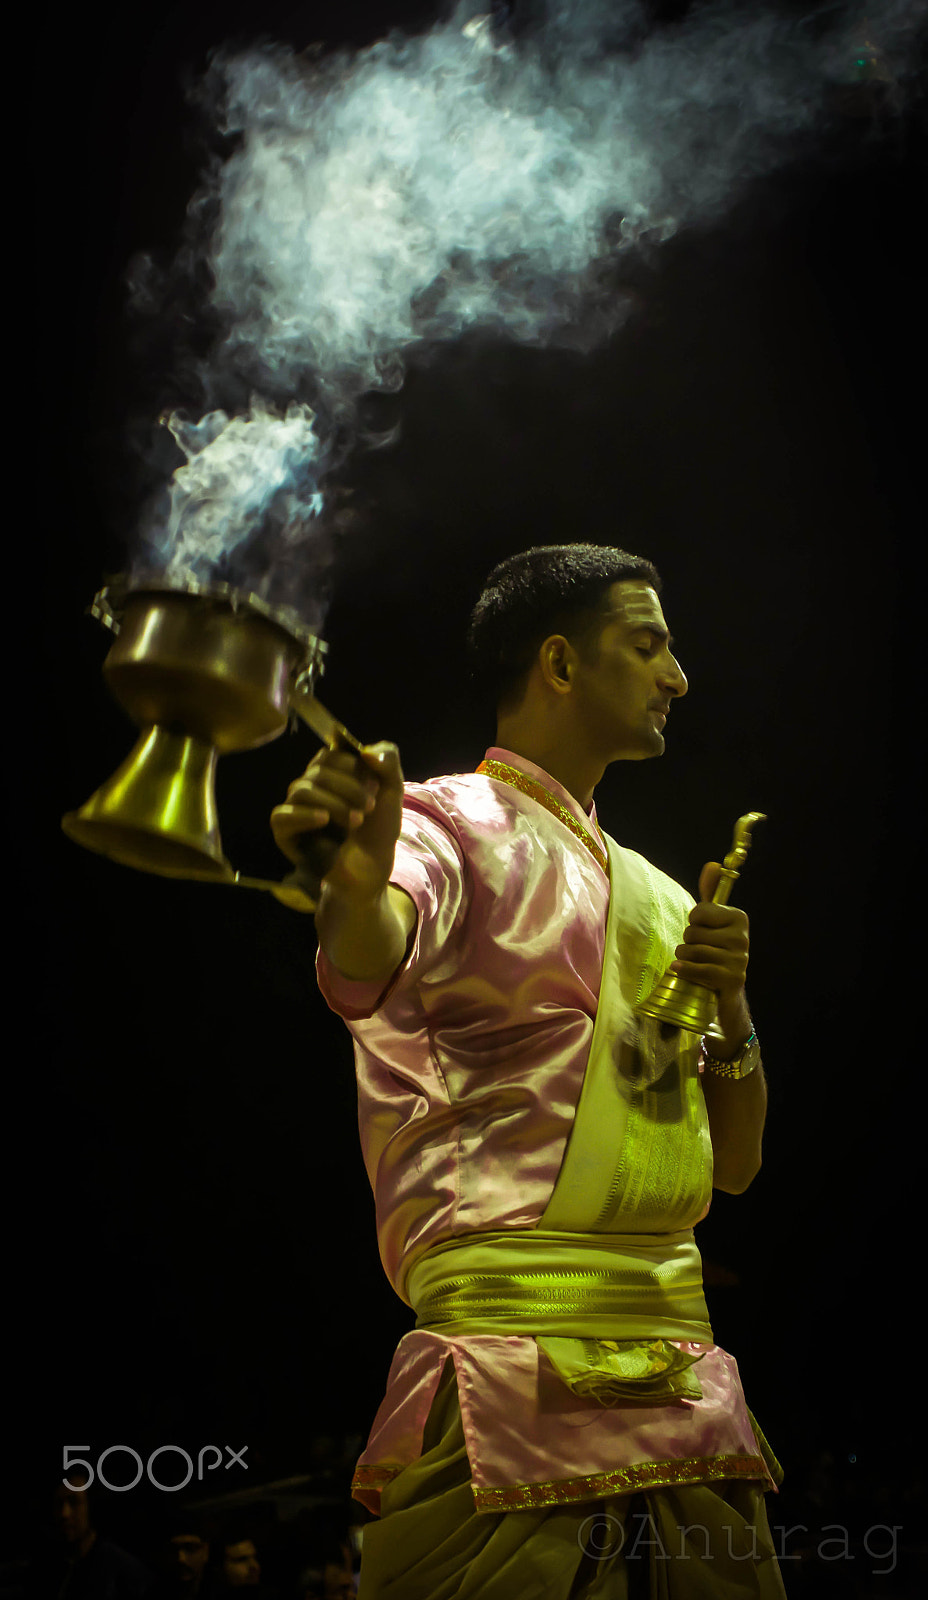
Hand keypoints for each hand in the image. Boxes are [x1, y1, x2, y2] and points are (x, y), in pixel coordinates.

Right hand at [269, 741, 404, 903]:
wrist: (372, 865)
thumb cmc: (378, 828)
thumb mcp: (392, 789)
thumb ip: (388, 760)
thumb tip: (365, 750)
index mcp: (328, 773)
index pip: (330, 755)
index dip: (353, 767)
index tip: (376, 786)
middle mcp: (308, 786)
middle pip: (317, 771)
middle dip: (349, 788)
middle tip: (370, 807)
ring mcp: (294, 808)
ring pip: (302, 790)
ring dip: (335, 803)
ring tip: (357, 821)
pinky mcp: (285, 832)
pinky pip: (282, 816)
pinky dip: (304, 815)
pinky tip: (324, 820)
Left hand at [670, 861, 750, 1039]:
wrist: (725, 994)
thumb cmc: (715, 952)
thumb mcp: (712, 922)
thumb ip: (711, 893)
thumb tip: (713, 864)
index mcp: (739, 918)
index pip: (699, 911)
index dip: (693, 923)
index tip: (703, 932)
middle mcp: (743, 937)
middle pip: (693, 932)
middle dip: (688, 943)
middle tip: (699, 952)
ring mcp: (739, 959)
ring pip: (692, 951)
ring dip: (684, 958)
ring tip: (693, 963)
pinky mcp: (731, 979)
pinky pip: (697, 969)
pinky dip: (684, 970)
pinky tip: (680, 970)